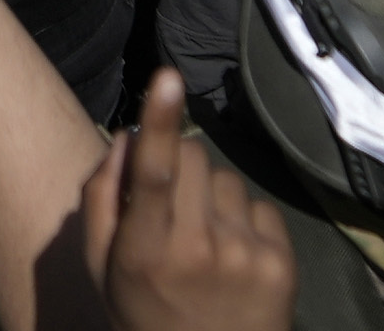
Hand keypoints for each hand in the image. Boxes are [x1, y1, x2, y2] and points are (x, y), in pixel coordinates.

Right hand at [81, 71, 292, 330]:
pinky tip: (233, 256)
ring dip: (212, 196)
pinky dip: (243, 221)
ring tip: (204, 241)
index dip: (160, 121)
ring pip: (226, 179)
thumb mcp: (103, 269)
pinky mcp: (281, 264)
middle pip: (194, 158)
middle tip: (171, 207)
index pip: (154, 174)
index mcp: (146, 251)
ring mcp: (246, 256)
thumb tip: (126, 136)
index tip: (167, 77)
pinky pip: (258, 206)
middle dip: (180, 165)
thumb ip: (102, 201)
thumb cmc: (144, 316)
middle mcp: (200, 249)